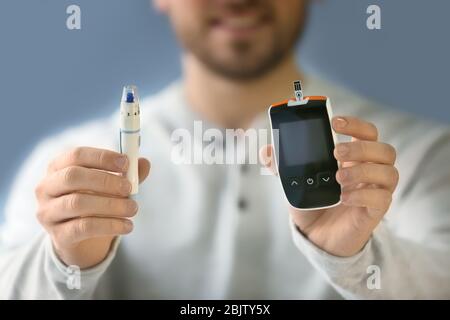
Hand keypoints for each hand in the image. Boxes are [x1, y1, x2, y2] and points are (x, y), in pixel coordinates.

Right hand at [35, 147, 149, 268]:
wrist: (82, 241)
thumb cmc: (96, 203)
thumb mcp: (112, 187)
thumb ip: (128, 174)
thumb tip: (144, 162)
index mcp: (59, 167)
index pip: (76, 155)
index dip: (102, 157)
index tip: (126, 163)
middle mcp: (47, 187)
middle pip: (72, 176)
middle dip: (105, 180)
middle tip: (129, 188)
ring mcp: (49, 212)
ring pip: (77, 203)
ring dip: (111, 205)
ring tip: (133, 208)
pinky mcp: (58, 235)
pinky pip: (83, 228)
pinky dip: (110, 225)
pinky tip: (127, 226)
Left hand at [260, 116, 398, 256]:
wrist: (316, 234)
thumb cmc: (311, 202)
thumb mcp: (294, 181)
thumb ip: (282, 165)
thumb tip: (266, 150)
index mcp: (354, 157)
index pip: (368, 133)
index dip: (356, 124)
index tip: (335, 122)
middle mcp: (370, 171)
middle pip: (384, 150)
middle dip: (360, 147)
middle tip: (336, 152)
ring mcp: (375, 191)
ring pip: (389, 172)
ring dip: (363, 171)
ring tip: (338, 178)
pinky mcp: (375, 211)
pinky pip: (382, 198)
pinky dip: (363, 195)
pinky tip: (344, 197)